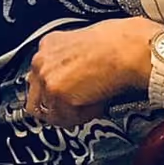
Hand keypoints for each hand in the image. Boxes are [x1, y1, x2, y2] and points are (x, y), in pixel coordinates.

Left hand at [25, 18, 160, 128]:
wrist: (128, 49)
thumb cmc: (119, 46)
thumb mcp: (85, 50)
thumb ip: (70, 66)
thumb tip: (71, 85)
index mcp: (48, 45)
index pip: (37, 79)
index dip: (53, 95)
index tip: (65, 101)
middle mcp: (42, 60)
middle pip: (35, 98)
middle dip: (57, 108)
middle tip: (78, 109)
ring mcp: (46, 76)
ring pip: (49, 112)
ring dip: (71, 114)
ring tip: (92, 104)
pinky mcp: (57, 92)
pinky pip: (65, 119)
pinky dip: (83, 117)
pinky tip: (97, 103)